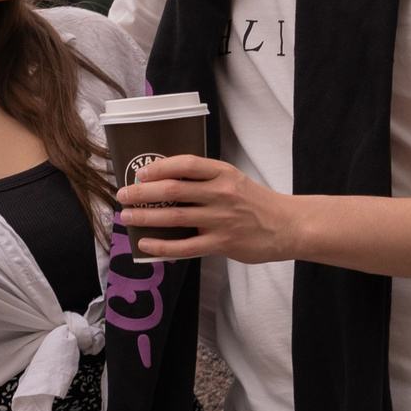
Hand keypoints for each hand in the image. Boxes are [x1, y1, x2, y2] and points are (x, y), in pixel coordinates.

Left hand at [115, 152, 304, 263]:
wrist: (287, 226)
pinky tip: (146, 244)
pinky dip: (163, 246)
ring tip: (127, 217)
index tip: (141, 172)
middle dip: (142, 192)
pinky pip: (186, 246)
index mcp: (223, 173)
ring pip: (175, 216)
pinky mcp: (222, 243)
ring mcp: (221, 219)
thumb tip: (164, 182)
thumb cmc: (255, 202)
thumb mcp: (233, 180)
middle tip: (123, 195)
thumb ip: (205, 179)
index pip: (186, 164)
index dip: (160, 166)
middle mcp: (221, 193)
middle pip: (173, 190)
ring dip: (146, 217)